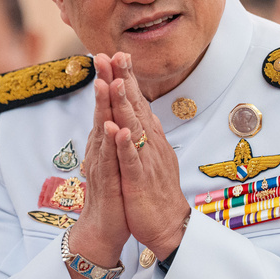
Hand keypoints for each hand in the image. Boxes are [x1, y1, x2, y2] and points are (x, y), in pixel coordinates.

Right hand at [67, 54, 130, 267]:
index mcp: (105, 142)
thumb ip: (114, 139)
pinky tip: (114, 129)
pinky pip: (110, 160)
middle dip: (103, 83)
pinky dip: (112, 144)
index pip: (108, 106)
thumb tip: (116, 117)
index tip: (113, 55)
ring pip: (103, 131)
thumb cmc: (112, 196)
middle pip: (101, 110)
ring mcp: (102, 164)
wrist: (102, 230)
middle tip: (102, 55)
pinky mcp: (107, 182)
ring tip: (104, 83)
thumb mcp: (115, 160)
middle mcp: (100, 149)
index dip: (110, 81)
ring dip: (103, 107)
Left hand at [108, 54, 189, 257]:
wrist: (167, 224)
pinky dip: (124, 145)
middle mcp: (150, 143)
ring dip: (123, 105)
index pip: (137, 102)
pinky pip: (131, 160)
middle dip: (123, 80)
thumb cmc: (155, 190)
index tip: (116, 54)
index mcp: (149, 137)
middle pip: (136, 106)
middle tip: (112, 54)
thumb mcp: (149, 155)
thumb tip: (140, 111)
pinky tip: (117, 130)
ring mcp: (145, 160)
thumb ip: (144, 132)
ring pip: (134, 128)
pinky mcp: (139, 180)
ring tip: (114, 82)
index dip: (126, 78)